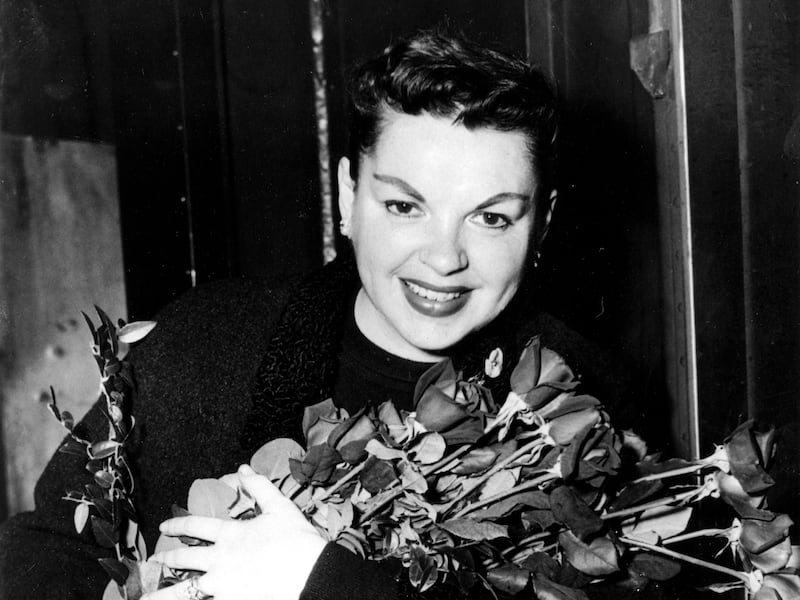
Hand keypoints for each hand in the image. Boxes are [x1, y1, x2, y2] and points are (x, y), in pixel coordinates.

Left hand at [143, 465, 326, 599]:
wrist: (309, 575)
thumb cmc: (296, 540)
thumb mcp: (280, 507)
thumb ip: (259, 487)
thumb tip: (243, 468)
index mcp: (231, 535)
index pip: (196, 527)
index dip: (178, 525)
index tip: (163, 528)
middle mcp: (220, 560)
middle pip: (184, 560)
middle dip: (166, 560)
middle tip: (152, 562)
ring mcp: (222, 585)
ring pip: (184, 592)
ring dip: (161, 595)